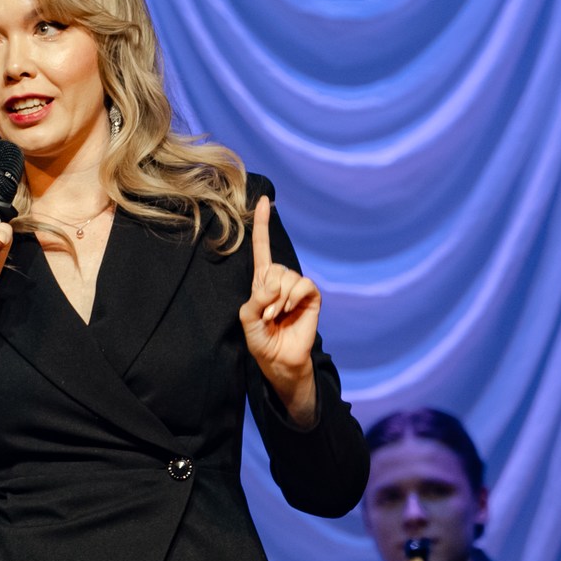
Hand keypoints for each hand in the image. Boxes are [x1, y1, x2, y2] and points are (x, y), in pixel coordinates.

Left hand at [238, 196, 320, 424]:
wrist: (279, 360)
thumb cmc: (261, 340)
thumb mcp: (248, 319)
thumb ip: (257, 299)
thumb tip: (275, 283)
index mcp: (262, 281)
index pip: (262, 247)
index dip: (262, 224)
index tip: (264, 200)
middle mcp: (281, 280)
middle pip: (275, 267)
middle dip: (268, 293)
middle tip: (268, 315)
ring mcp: (297, 288)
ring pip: (287, 277)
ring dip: (279, 299)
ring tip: (277, 317)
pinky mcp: (312, 296)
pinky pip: (303, 285)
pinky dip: (293, 298)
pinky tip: (290, 311)